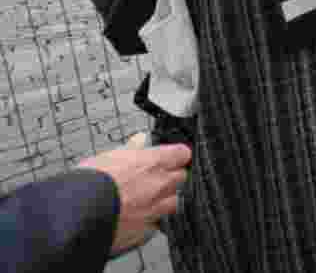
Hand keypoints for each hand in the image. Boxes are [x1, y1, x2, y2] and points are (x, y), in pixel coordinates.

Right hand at [78, 133, 190, 255]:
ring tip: (142, 200)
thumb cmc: (89, 183)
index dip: (176, 156)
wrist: (77, 215)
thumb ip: (131, 149)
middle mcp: (160, 186)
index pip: (182, 154)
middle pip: (180, 178)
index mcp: (154, 163)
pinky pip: (156, 224)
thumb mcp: (108, 156)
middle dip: (170, 178)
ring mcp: (156, 210)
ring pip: (173, 202)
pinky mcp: (146, 232)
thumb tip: (141, 139)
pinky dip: (149, 221)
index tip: (171, 158)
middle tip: (152, 179)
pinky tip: (134, 218)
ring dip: (163, 200)